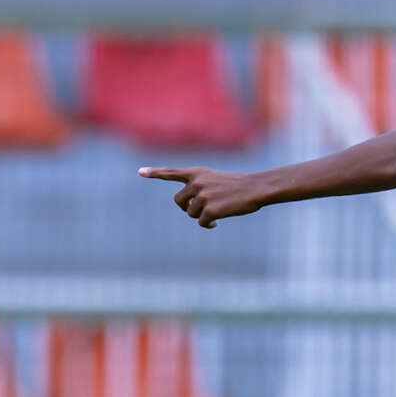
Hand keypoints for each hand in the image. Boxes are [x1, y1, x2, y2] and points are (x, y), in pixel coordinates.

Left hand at [140, 165, 267, 228]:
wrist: (255, 188)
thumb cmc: (237, 185)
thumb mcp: (214, 179)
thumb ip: (197, 187)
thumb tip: (188, 207)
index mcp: (196, 172)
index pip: (171, 172)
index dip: (155, 173)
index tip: (140, 171)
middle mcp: (196, 182)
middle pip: (179, 201)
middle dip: (187, 208)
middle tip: (201, 208)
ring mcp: (202, 196)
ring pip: (191, 213)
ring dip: (201, 216)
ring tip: (217, 210)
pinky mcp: (210, 210)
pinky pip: (202, 222)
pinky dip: (208, 224)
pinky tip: (217, 222)